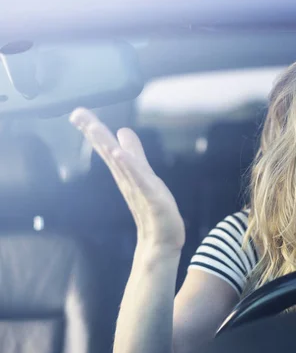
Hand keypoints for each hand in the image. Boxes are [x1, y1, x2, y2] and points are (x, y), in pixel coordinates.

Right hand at [69, 107, 184, 251]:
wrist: (162, 241)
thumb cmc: (152, 208)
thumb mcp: (144, 175)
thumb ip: (134, 154)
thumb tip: (123, 131)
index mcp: (126, 174)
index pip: (108, 148)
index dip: (94, 130)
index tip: (77, 112)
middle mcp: (129, 181)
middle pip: (110, 154)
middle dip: (96, 133)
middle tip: (77, 114)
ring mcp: (140, 192)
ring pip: (124, 168)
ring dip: (111, 150)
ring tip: (98, 132)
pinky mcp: (154, 203)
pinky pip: (142, 185)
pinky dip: (132, 171)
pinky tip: (121, 157)